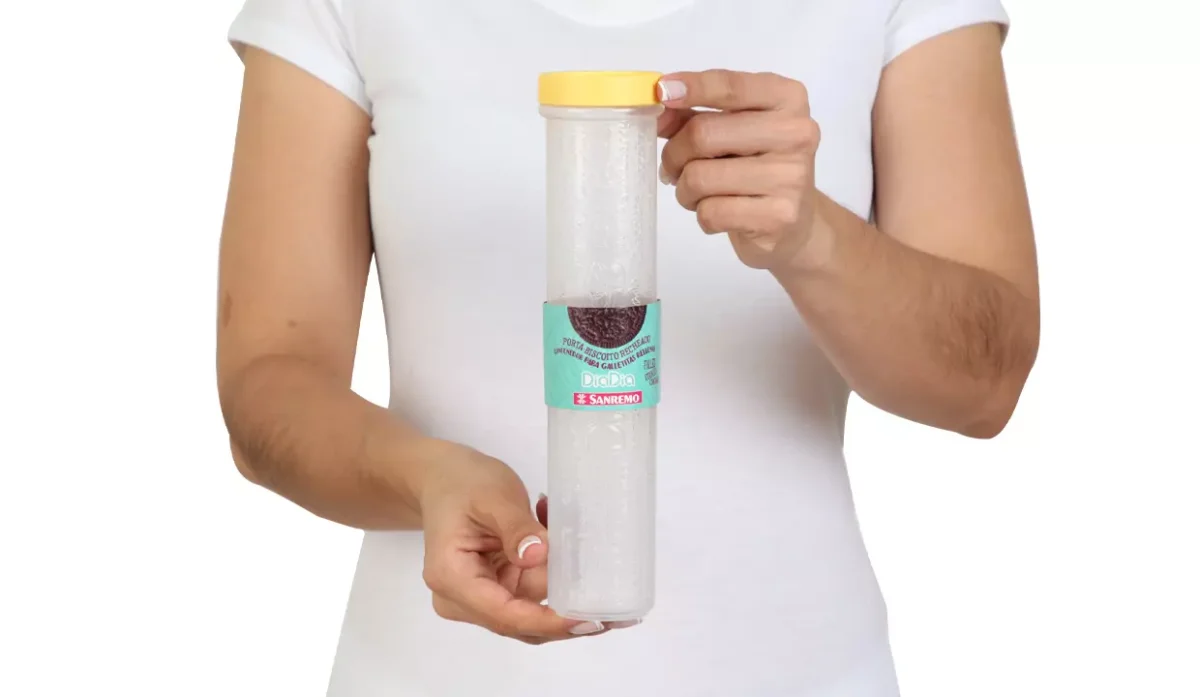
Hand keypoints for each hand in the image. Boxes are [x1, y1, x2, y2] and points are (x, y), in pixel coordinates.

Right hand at [417, 440, 618, 643]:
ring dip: (563, 582)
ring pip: (533, 607)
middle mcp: (462, 598)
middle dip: (567, 615)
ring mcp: (480, 596)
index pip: (504, 615)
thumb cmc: (462, 483)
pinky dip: (554, 570)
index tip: (588, 619)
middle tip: (616, 610)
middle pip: (521, 621)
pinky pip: (533, 591)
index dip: (548, 621)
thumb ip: (516, 527)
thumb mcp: (492, 497)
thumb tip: (539, 556)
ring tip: (586, 547)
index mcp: (452, 578)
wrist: (444, 478)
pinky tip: (558, 531)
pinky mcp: (497, 588)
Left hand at [657, 70, 821, 271]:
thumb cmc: (755, 166)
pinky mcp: (779, 216)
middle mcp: (796, 132)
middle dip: (675, 154)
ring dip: (685, 189)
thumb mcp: (731, 130)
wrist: (792, 220)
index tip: (662, 92)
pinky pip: (711, 213)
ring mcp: (791, 176)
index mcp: (788, 98)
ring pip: (700, 178)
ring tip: (698, 192)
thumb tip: (658, 108)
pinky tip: (719, 212)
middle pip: (703, 135)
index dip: (692, 88)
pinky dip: (702, 214)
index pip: (732, 87)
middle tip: (672, 166)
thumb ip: (693, 115)